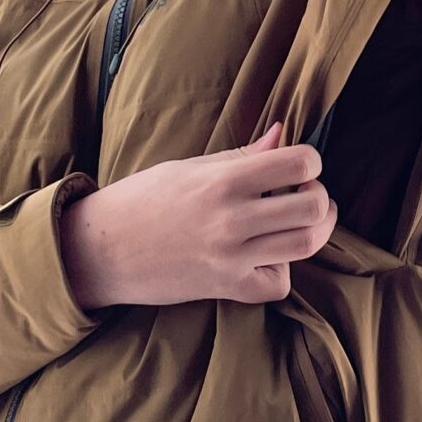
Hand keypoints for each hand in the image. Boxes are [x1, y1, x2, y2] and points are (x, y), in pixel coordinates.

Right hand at [58, 120, 338, 308]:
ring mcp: (231, 258)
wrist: (102, 250)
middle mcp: (231, 220)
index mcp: (223, 181)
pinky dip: (280, 270)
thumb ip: (242, 155)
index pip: (298, 163)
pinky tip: (267, 256)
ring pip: (306, 244)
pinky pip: (278, 284)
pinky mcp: (227, 288)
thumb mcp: (189, 167)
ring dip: (314, 230)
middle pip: (313, 206)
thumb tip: (282, 133)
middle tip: (303, 193)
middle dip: (319, 195)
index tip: (299, 165)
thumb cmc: (142, 200)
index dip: (310, 161)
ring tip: (300, 221)